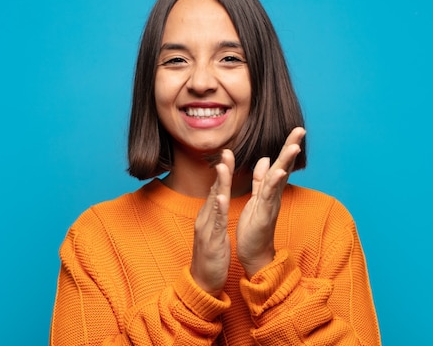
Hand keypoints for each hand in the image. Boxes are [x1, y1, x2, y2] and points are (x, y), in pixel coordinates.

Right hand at [190, 150, 234, 296]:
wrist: (203, 281)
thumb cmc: (212, 255)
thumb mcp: (215, 229)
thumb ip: (217, 211)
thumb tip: (218, 195)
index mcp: (209, 215)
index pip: (216, 189)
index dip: (223, 171)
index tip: (228, 153)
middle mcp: (205, 218)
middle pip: (214, 190)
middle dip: (221, 171)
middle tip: (226, 151)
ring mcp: (207, 229)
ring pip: (213, 202)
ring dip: (218, 184)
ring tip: (223, 167)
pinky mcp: (211, 241)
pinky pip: (215, 223)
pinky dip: (217, 210)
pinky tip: (220, 198)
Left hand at [236, 127, 305, 277]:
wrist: (254, 252)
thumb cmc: (255, 226)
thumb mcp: (257, 197)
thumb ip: (260, 179)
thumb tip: (265, 159)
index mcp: (271, 189)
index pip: (280, 163)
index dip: (287, 146)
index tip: (297, 129)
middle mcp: (274, 194)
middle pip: (284, 167)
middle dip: (291, 148)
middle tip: (300, 130)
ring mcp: (270, 204)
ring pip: (278, 179)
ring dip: (286, 163)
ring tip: (293, 147)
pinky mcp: (264, 214)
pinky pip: (268, 196)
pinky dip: (273, 184)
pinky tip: (279, 172)